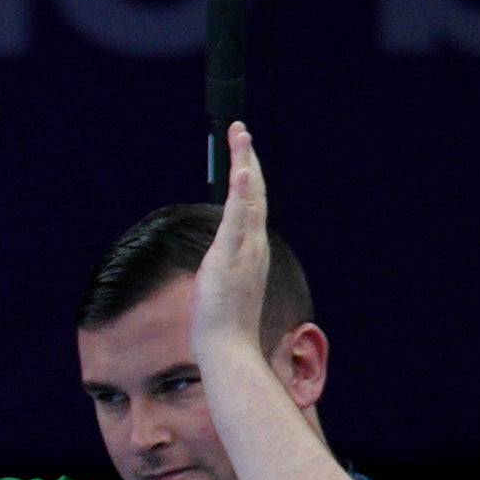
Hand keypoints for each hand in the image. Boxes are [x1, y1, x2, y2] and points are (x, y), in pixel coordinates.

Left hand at [189, 122, 274, 359]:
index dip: (250, 178)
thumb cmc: (226, 326)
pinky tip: (242, 170)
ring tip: (241, 135)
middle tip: (240, 130)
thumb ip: (229, 270)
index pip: (253, 206)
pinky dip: (242, 193)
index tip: (243, 154)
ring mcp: (244, 250)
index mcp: (253, 250)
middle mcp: (254, 245)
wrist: (228, 348)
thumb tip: (223, 267)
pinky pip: (237, 219)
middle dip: (247, 158)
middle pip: (255, 193)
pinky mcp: (229, 257)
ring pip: (248, 198)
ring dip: (245, 163)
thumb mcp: (228, 288)